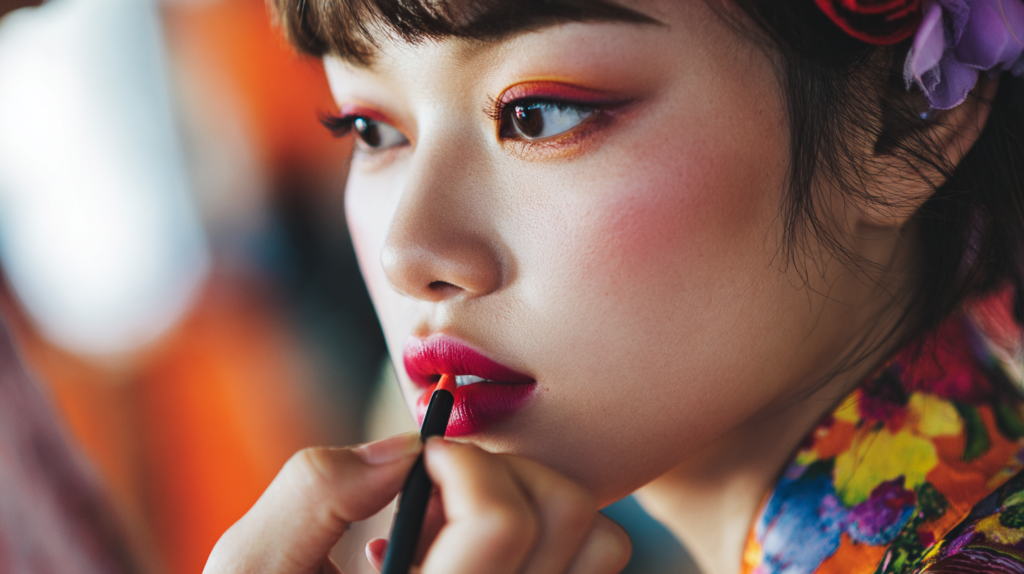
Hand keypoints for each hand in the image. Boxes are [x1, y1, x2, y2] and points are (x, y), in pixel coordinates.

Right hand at [204, 435, 630, 573]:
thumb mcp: (249, 571)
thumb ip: (315, 494)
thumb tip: (403, 449)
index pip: (503, 524)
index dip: (465, 463)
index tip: (422, 457)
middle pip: (567, 519)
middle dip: (504, 471)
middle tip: (439, 488)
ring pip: (596, 547)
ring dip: (531, 503)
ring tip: (457, 522)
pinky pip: (578, 570)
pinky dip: (536, 540)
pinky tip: (463, 554)